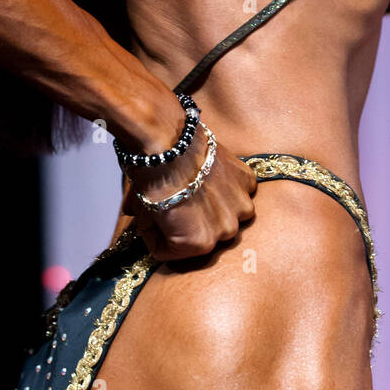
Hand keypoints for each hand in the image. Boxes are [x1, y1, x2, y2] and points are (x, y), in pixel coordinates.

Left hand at [121, 123, 257, 261]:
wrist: (168, 139)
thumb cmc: (152, 176)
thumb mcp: (142, 209)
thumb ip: (147, 224)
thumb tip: (144, 220)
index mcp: (198, 244)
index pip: (170, 250)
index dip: (156, 234)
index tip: (150, 218)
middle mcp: (225, 231)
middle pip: (201, 234)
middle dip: (186, 222)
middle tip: (172, 200)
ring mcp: (240, 206)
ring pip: (226, 215)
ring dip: (214, 207)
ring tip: (195, 187)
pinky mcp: (247, 181)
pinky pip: (240, 192)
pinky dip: (228, 186)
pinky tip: (211, 174)